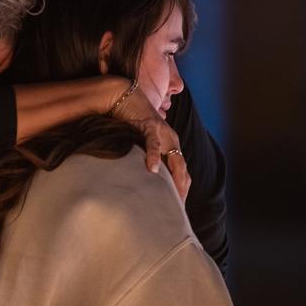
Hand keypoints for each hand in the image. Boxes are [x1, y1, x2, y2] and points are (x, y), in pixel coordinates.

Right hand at [110, 86, 190, 201]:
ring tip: (173, 196)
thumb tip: (141, 178)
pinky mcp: (150, 125)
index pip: (181, 172)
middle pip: (182, 170)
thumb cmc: (129, 120)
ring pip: (174, 159)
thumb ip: (144, 156)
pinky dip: (154, 157)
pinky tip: (152, 169)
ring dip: (175, 179)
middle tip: (178, 209)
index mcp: (170, 145)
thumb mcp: (140, 142)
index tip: (178, 209)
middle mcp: (171, 140)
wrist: (122, 96)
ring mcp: (163, 133)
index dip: (182, 190)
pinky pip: (154, 144)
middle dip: (182, 190)